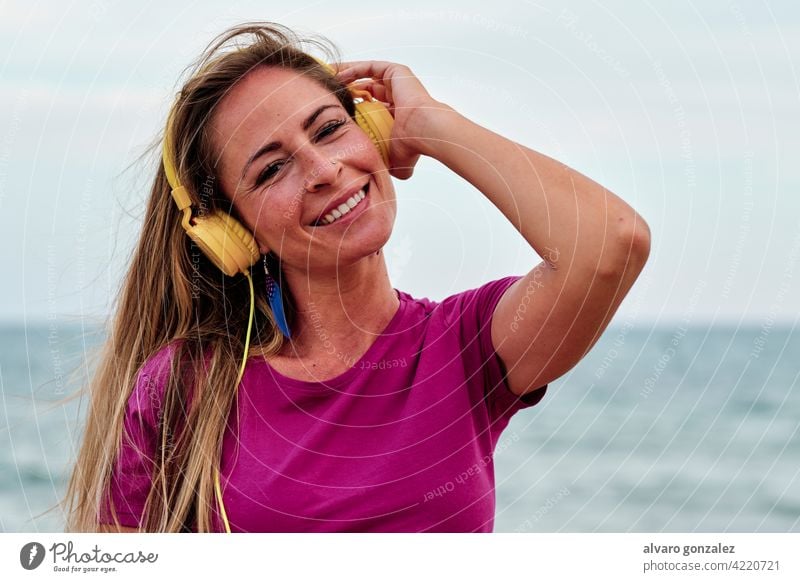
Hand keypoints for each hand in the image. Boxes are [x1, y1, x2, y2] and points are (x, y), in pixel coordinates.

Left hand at [335, 61, 445, 179]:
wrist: (423, 131)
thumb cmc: (411, 146)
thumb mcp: (394, 159)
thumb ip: (386, 163)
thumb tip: (380, 178)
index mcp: (397, 114)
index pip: (371, 106)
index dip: (352, 107)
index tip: (334, 110)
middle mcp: (397, 96)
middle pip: (366, 88)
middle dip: (346, 89)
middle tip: (327, 92)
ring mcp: (398, 83)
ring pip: (366, 75)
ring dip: (346, 76)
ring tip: (327, 79)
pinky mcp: (397, 71)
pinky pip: (370, 67)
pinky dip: (353, 70)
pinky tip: (338, 75)